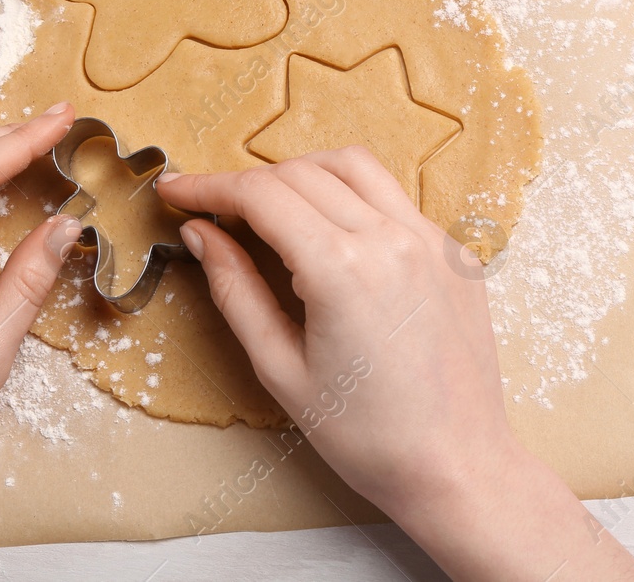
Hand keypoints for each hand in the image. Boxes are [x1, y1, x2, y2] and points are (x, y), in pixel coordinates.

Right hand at [157, 147, 633, 581]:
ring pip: (353, 166)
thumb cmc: (368, 436)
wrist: (457, 467)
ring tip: (271, 206)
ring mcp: (430, 239)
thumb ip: (235, 290)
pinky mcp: (455, 252)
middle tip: (212, 208)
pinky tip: (333, 232)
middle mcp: (390, 238)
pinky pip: (394, 197)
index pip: (260, 195)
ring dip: (302, 172)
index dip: (207, 186)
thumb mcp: (280, 369)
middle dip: (246, 182)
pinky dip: (353, 197)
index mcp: (341, 268)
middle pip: (300, 172)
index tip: (176, 190)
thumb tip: (201, 233)